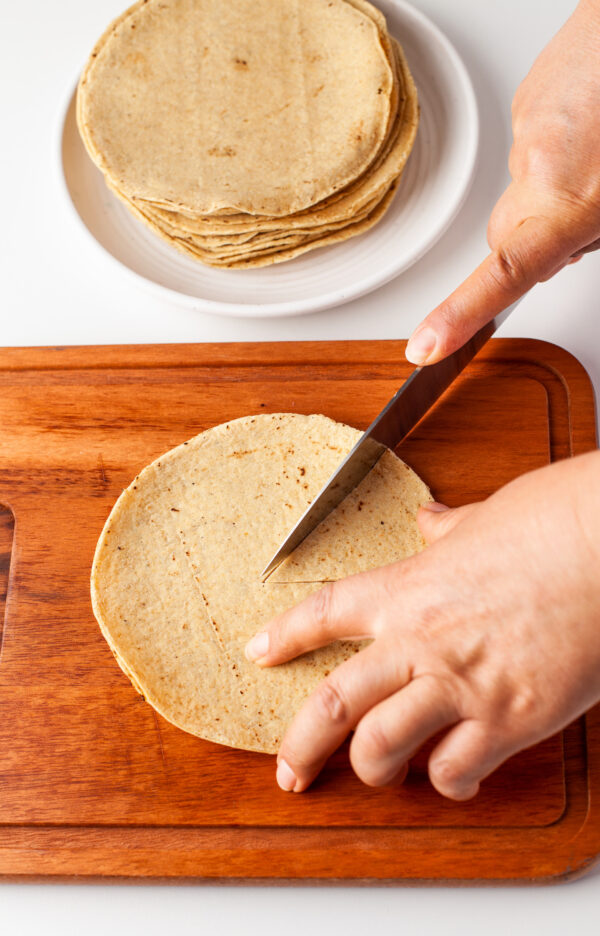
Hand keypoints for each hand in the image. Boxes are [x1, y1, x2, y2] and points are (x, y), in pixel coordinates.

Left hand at [246, 452, 599, 799]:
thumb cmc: (549, 523)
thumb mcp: (484, 517)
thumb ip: (447, 529)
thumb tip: (430, 518)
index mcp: (408, 588)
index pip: (324, 613)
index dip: (284, 635)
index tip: (259, 652)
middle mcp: (421, 640)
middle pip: (332, 703)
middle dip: (300, 745)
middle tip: (290, 769)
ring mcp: (462, 683)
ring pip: (380, 749)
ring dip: (372, 770)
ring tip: (379, 772)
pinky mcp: (508, 718)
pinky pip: (455, 770)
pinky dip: (449, 782)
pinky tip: (456, 776)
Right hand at [406, 0, 599, 365]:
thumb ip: (593, 231)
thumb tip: (568, 247)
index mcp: (572, 198)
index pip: (506, 273)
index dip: (461, 314)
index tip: (426, 346)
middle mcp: (538, 165)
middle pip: (506, 232)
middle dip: (536, 237)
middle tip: (589, 213)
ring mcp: (528, 127)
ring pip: (526, 184)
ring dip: (557, 181)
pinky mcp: (527, 96)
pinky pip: (533, 141)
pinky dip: (560, 142)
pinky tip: (596, 119)